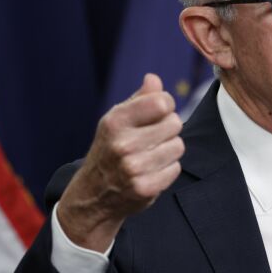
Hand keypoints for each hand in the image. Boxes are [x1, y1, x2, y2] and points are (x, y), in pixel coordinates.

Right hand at [57, 73, 183, 251]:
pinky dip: (168, 169)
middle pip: (174, 123)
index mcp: (115, 121)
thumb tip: (153, 79)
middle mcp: (123, 144)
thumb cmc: (110, 149)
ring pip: (178, 146)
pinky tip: (151, 171)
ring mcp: (133, 168)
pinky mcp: (145, 188)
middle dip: (168, 128)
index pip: (162, 102)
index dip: (166, 105)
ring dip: (169, 150)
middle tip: (153, 137)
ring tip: (151, 155)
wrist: (93, 194)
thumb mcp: (117, 120)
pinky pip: (175, 168)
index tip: (159, 112)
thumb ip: (140, 98)